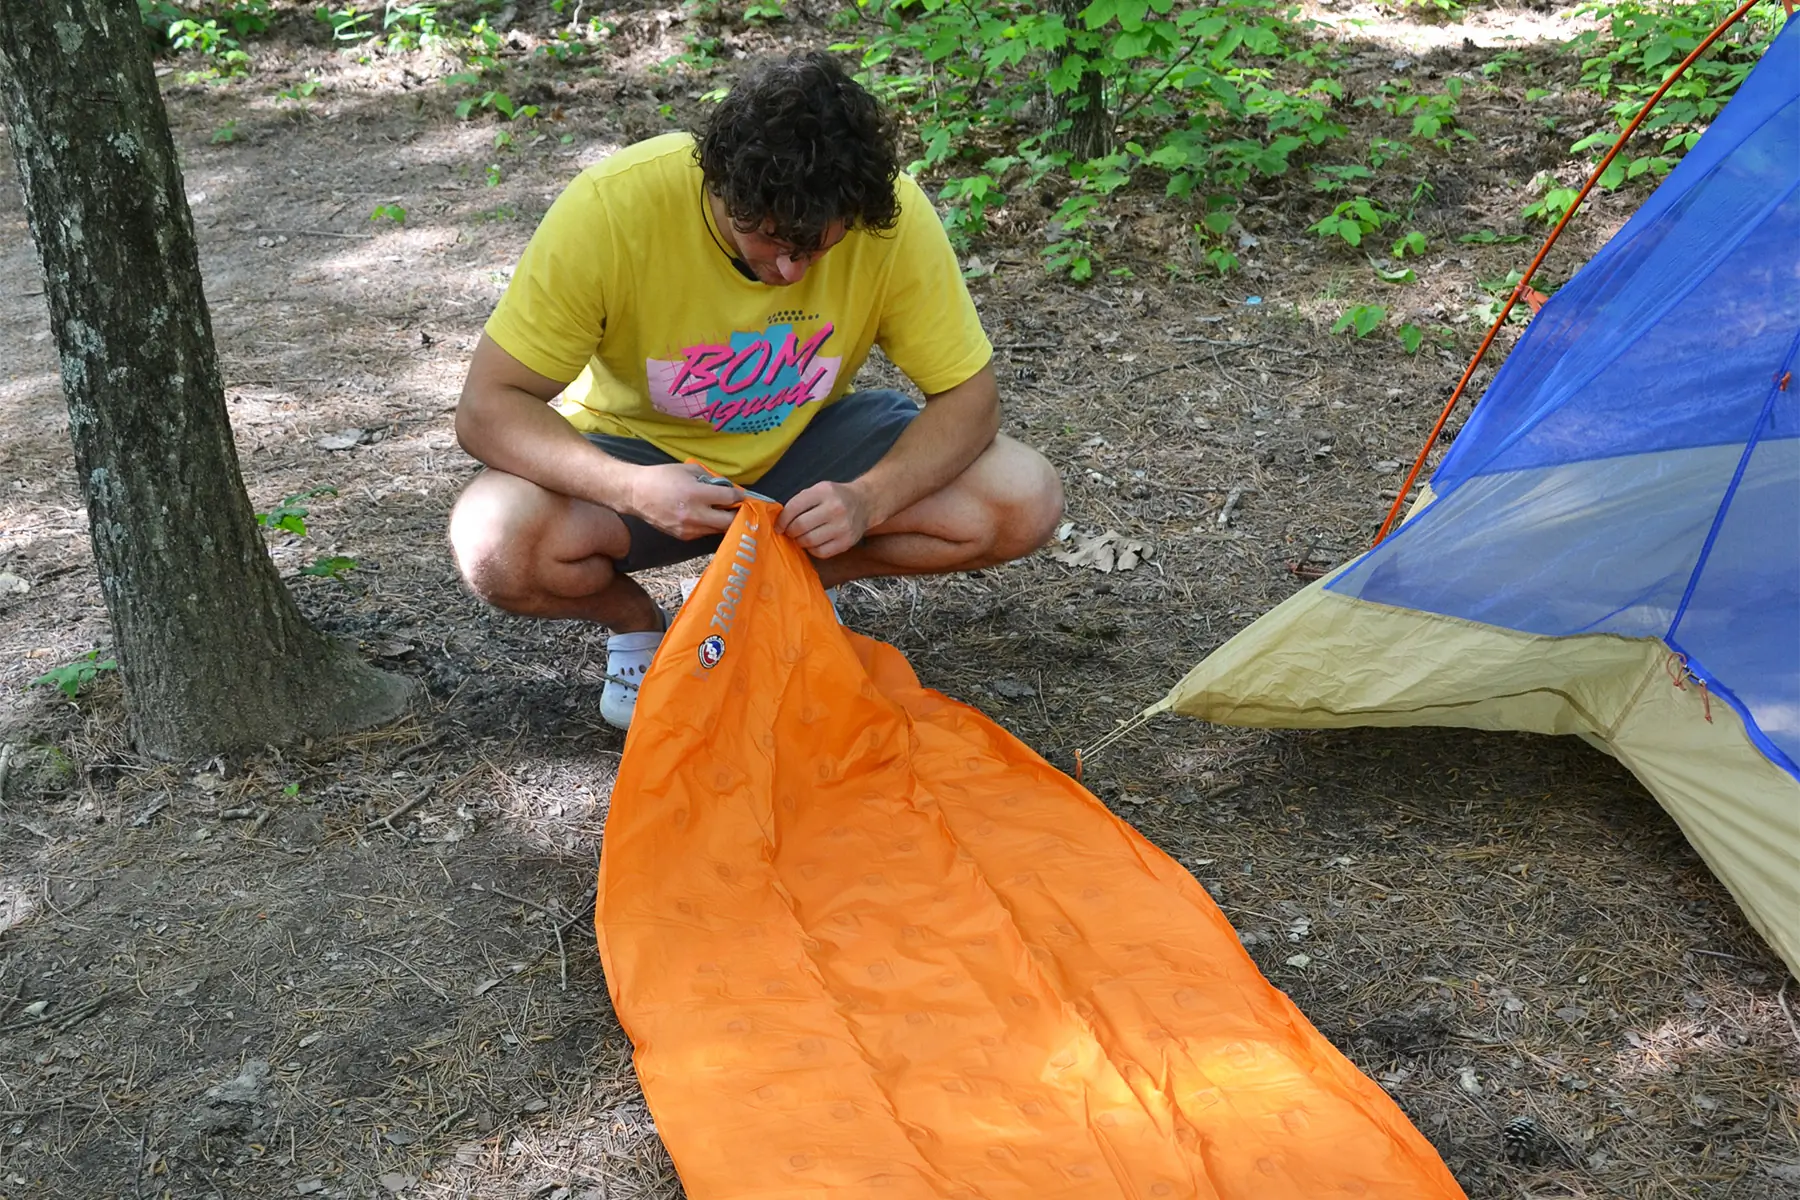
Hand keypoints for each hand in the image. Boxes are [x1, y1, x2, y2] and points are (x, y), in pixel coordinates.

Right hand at [626, 462, 742, 538]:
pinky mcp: (683, 536)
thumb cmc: (662, 477)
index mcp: (696, 494)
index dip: (738, 496)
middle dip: (737, 514)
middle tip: (739, 508)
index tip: (741, 495)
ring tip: (725, 513)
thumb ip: (710, 479)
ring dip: (724, 522)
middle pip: (729, 521)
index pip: (729, 498)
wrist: (636, 494)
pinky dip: (710, 526)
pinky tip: (708, 517)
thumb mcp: (689, 470)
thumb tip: (725, 486)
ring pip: (718, 530)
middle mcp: (695, 514)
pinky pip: (705, 533)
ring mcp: (689, 528)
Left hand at [778, 480, 872, 558]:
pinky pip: (820, 552)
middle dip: (790, 531)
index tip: (778, 526)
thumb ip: (800, 502)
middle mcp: (835, 508)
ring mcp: (842, 526)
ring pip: (808, 541)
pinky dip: (812, 549)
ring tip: (802, 536)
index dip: (782, 520)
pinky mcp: (846, 542)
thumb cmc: (836, 497)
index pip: (794, 508)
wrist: (864, 503)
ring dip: (800, 541)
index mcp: (824, 492)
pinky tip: (814, 542)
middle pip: (800, 526)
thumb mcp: (818, 490)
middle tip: (790, 532)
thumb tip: (779, 521)